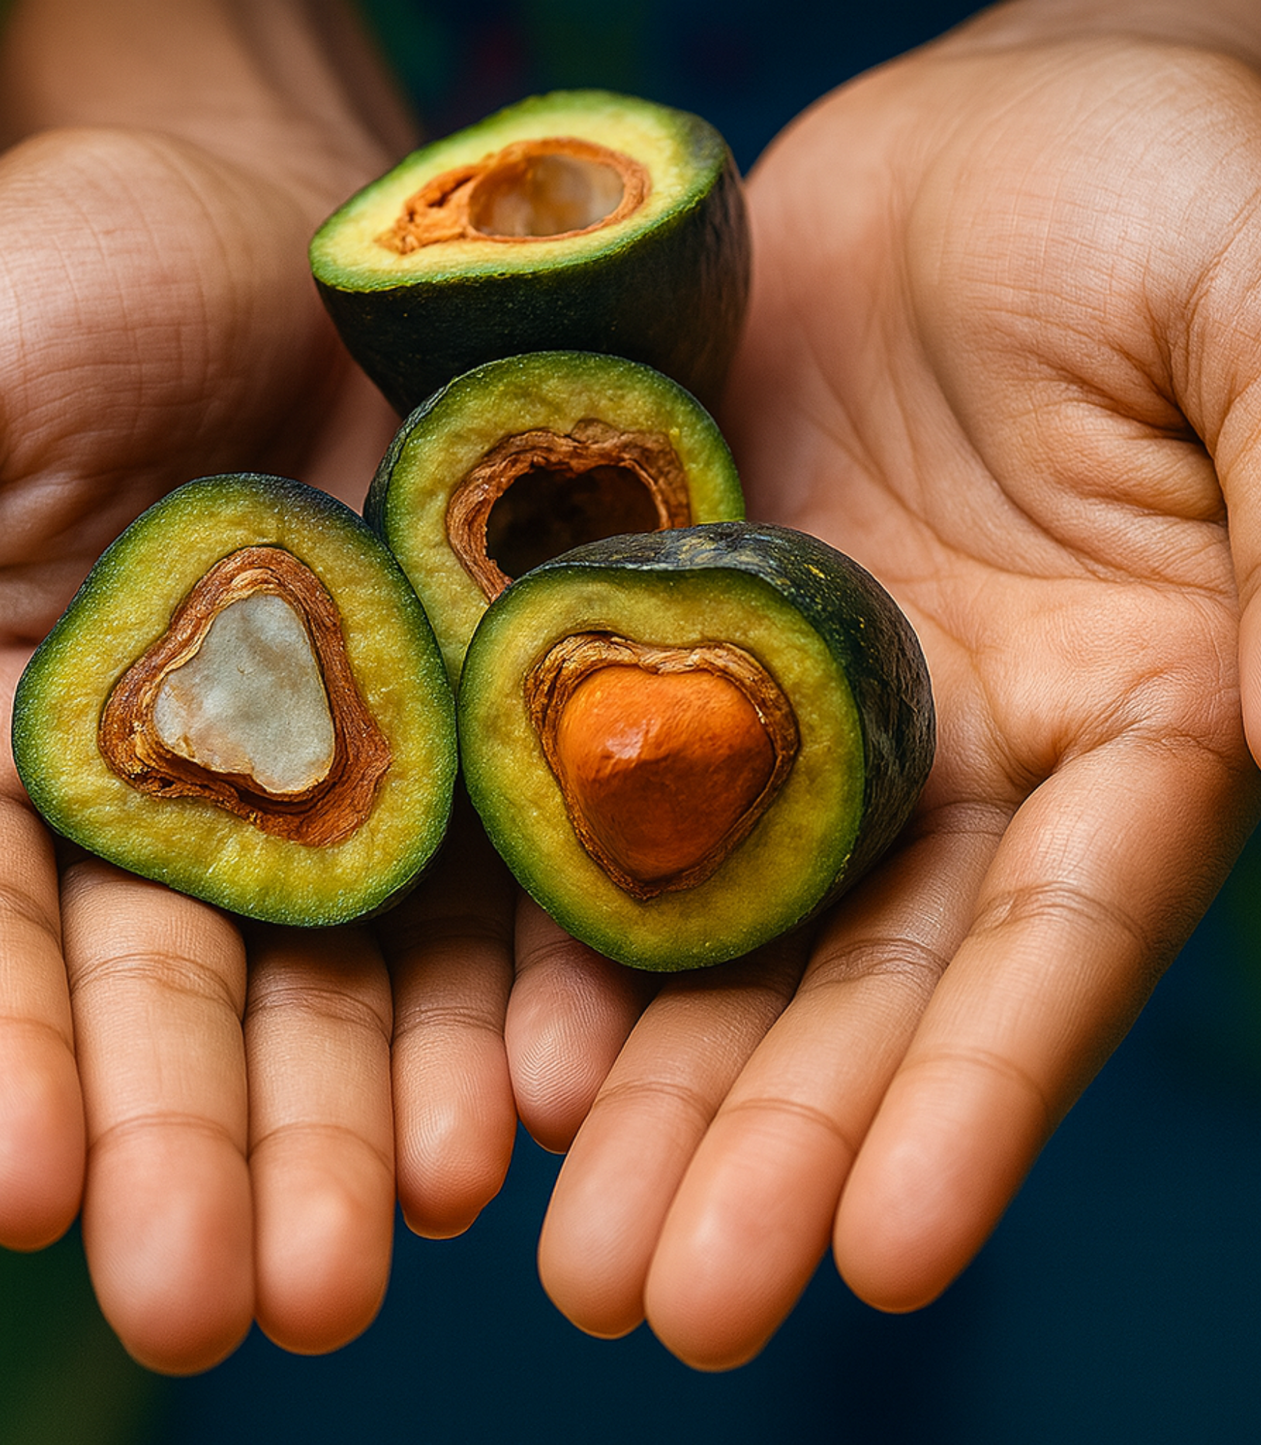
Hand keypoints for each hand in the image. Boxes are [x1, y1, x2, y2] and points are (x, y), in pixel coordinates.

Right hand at [0, 2, 514, 1372]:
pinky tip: (539, 1090)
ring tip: (410, 1223)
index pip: (12, 951)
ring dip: (380, 1109)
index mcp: (30, 763)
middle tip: (255, 1302)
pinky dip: (524, 983)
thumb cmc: (63, 295)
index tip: (38, 1195)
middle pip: (204, 1000)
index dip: (21, 1070)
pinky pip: (515, 875)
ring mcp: (361, 785)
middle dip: (223, 1143)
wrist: (285, 232)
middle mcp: (200, 809)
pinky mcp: (494, 738)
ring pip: (368, 974)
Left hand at [504, 25, 1260, 1366]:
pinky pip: (617, 790)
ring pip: (732, 931)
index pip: (1065, 940)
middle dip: (783, 1147)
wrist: (1010, 127)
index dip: (984, 1093)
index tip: (896, 1250)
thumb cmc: (1184, 201)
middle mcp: (967, 752)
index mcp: (1137, 720)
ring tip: (573, 1252)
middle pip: (873, 981)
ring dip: (657, 1092)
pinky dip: (563, 920)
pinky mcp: (691, 627)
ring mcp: (818, 703)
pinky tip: (499, 1047)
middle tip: (673, 1306)